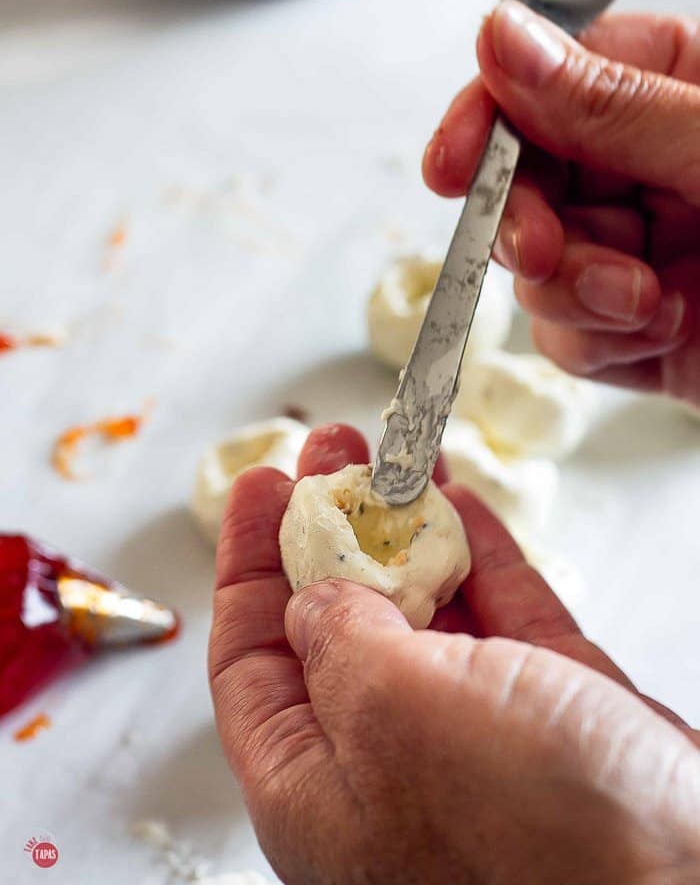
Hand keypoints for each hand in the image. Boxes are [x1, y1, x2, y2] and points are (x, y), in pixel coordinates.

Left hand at [209, 424, 699, 884]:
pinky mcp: (549, 709)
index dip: (247, 564)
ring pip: (423, 608)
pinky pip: (499, 613)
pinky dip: (478, 552)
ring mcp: (472, 733)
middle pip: (335, 622)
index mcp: (315, 787)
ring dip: (407, 526)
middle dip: (331, 526)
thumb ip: (339, 641)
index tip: (260, 484)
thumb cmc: (527, 836)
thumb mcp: (394, 713)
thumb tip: (314, 600)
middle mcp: (384, 760)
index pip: (251, 661)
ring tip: (394, 454)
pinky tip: (457, 500)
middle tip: (334, 448)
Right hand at [423, 3, 699, 404]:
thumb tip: (503, 39)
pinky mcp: (645, 332)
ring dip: (574, 291)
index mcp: (686, 87)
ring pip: (537, 267)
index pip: (552, 76)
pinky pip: (569, 335)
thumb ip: (618, 106)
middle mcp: (655, 166)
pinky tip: (658, 333)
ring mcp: (646, 251)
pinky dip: (598, 341)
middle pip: (528, 178)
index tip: (453, 163)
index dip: (489, 116)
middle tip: (540, 250)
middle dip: (527, 222)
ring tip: (647, 304)